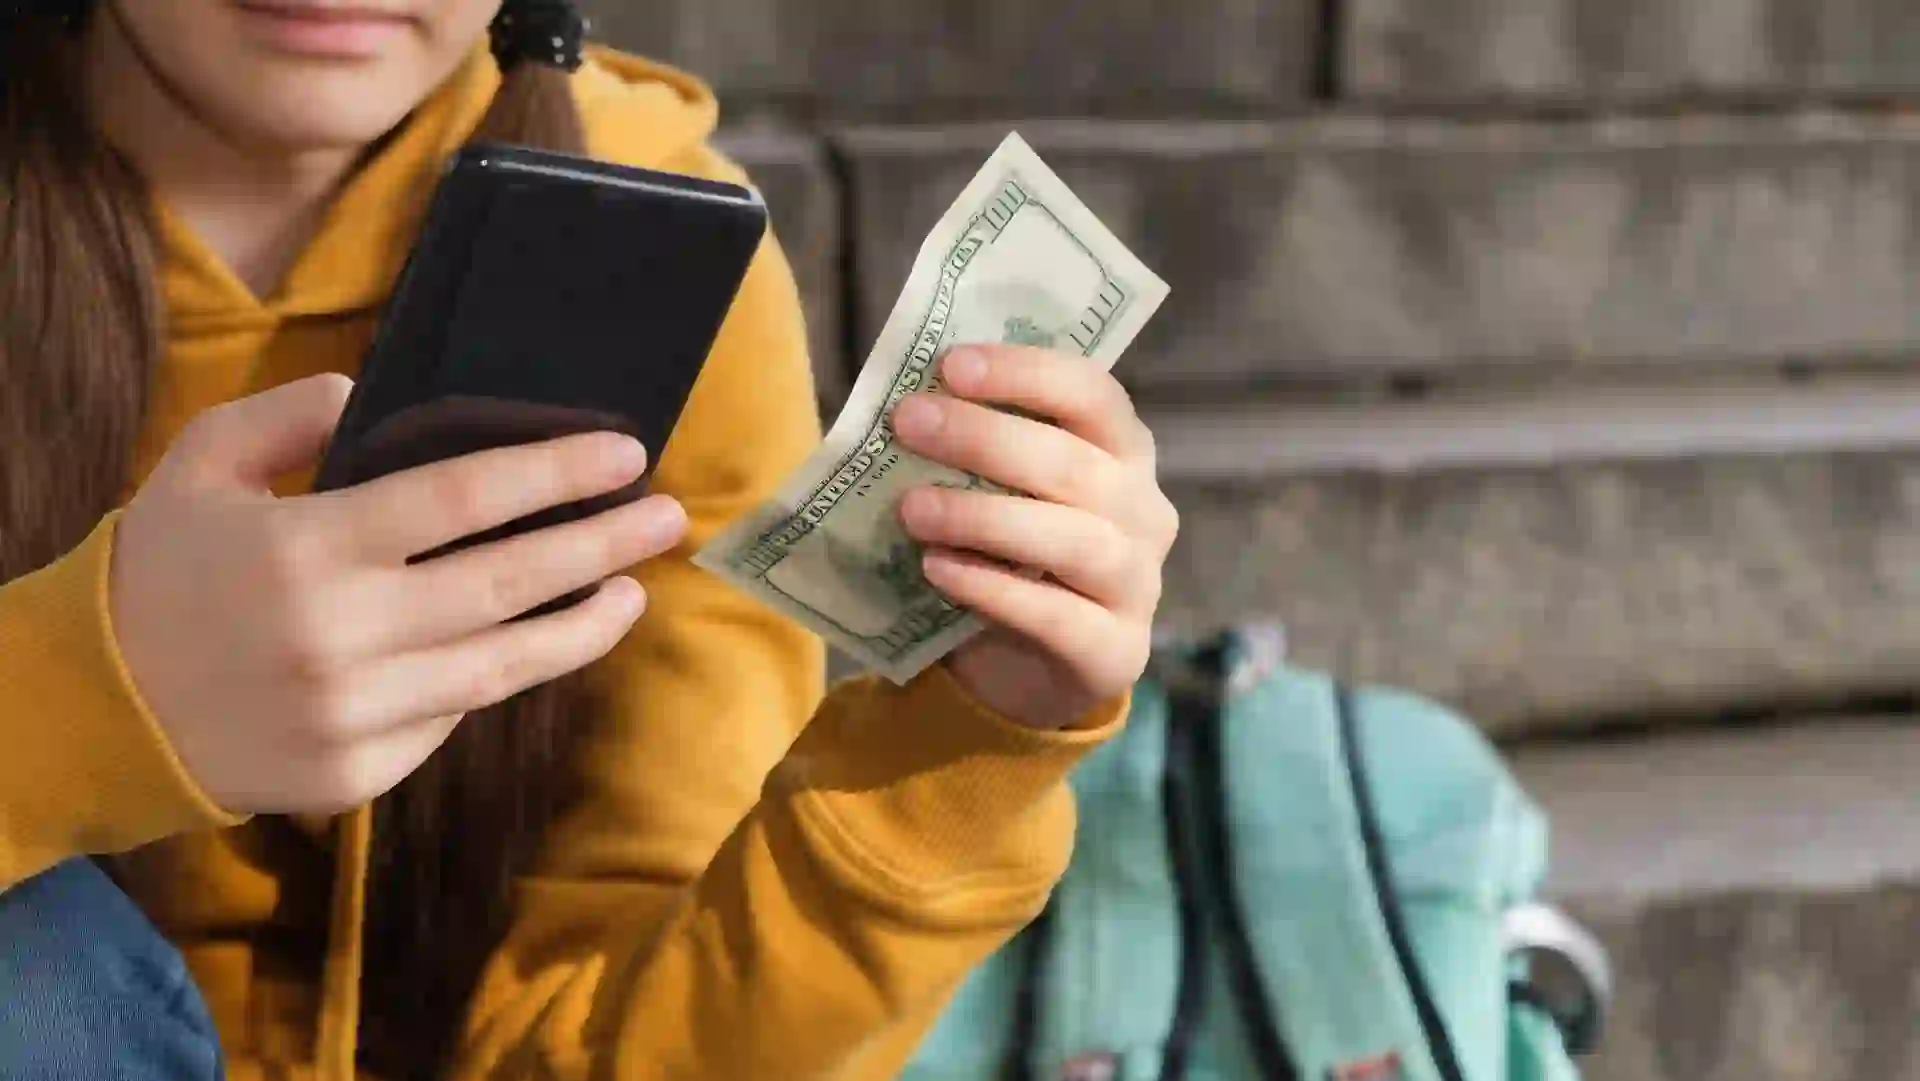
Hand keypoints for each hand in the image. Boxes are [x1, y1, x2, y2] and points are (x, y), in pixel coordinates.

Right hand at [110, 375, 688, 814]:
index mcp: (310, 548)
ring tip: (632, 591)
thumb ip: (283, 419)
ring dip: (581, 627)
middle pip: (509, 583)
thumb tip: (363, 397)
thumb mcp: (198, 468)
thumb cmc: (157, 573)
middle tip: (669, 518)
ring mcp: (357, 713)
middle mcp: (345, 635)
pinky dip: (495, 678)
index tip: (624, 455)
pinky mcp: (358, 773)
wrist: (93, 712)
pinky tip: (533, 644)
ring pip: (503, 666)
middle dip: (603, 546)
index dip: (555, 472)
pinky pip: (452, 717)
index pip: (464, 498)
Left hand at [891, 346, 1179, 729]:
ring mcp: (1138, 585)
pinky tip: (938, 570)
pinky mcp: (1115, 652)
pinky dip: (993, 589)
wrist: (1019, 673)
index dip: (1026, 373)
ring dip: (985, 517)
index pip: (1092, 394)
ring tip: (913, 509)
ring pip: (1073, 539)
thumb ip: (969, 449)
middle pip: (1075, 464)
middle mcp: (1144, 512)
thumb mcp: (991, 493)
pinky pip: (1058, 616)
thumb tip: (906, 401)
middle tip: (909, 424)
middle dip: (986, 437)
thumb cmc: (1005, 559)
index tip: (951, 365)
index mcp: (1122, 453)